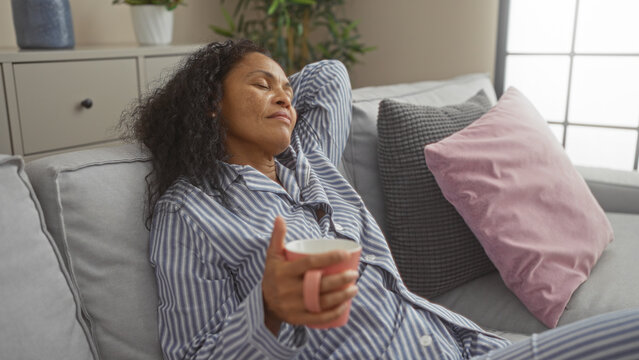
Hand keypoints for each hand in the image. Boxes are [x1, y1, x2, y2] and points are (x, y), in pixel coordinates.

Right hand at [262, 216, 358, 333]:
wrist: (263, 304)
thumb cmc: (274, 275)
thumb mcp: (272, 256)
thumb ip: (277, 237)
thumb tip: (280, 217)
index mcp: (284, 272)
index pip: (309, 263)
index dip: (329, 258)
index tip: (346, 254)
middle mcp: (288, 289)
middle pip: (319, 284)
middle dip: (341, 280)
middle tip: (354, 274)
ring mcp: (292, 306)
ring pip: (322, 302)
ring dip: (342, 297)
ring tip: (354, 288)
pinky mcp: (297, 319)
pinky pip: (318, 318)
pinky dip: (334, 313)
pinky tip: (345, 306)